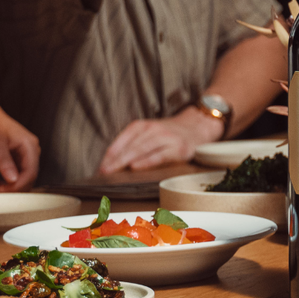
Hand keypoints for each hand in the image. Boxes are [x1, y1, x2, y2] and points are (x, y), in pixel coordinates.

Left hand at [0, 95, 39, 191]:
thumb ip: (5, 162)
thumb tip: (12, 180)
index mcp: (29, 145)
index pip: (31, 172)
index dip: (18, 185)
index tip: (3, 192)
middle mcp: (30, 150)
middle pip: (28, 177)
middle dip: (13, 187)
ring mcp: (24, 154)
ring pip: (22, 177)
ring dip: (9, 186)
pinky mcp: (16, 157)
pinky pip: (16, 173)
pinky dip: (7, 181)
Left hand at [97, 112, 221, 173]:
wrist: (198, 126)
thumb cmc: (169, 133)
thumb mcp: (149, 132)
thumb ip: (133, 143)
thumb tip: (112, 163)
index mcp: (143, 126)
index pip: (123, 139)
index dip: (110, 153)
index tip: (100, 166)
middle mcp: (154, 129)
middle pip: (131, 145)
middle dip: (115, 159)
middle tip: (104, 172)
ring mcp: (167, 138)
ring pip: (142, 148)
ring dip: (126, 160)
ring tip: (114, 171)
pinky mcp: (178, 148)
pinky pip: (159, 155)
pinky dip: (146, 161)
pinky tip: (135, 167)